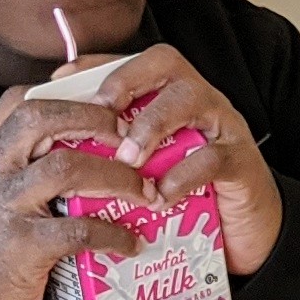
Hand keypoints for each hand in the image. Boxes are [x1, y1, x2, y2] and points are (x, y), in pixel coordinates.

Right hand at [0, 85, 154, 299]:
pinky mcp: (18, 247)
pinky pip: (77, 230)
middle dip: (93, 117)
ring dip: (115, 175)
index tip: (104, 102)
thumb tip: (86, 143)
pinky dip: (112, 233)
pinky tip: (130, 241)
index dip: (65, 93)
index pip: (17, 101)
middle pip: (38, 117)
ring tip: (144, 190)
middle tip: (131, 135)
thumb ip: (19, 167)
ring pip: (65, 168)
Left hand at [84, 45, 285, 277]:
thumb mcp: (146, 171)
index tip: (62, 82)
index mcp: (171, 98)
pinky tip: (160, 197)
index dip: (98, 65)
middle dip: (128, 80)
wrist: (245, 237)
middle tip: (101, 111)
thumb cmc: (185, 199)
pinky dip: (183, 176)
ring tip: (128, 159)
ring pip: (193, 98)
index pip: (134, 61)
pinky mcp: (243, 164)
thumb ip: (112, 155)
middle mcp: (199, 102)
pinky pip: (214, 156)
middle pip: (167, 62)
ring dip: (152, 124)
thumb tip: (54, 150)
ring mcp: (224, 129)